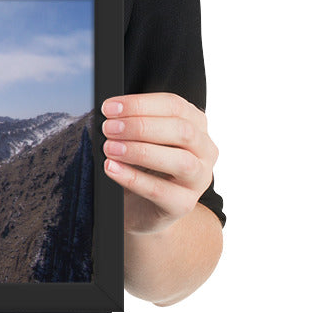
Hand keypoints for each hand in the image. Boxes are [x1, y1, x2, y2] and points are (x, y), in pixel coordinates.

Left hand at [100, 93, 218, 234]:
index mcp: (196, 125)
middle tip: (109, 128)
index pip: (174, 105)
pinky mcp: (183, 204)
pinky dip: (132, 178)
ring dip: (140, 151)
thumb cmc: (144, 167)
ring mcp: (198, 179)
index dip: (140, 104)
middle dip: (140, 126)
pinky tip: (112, 168)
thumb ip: (133, 123)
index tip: (109, 107)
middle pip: (181, 130)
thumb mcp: (142, 140)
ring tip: (110, 149)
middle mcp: (204, 150)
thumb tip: (108, 113)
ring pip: (180, 161)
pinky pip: (160, 190)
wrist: (141, 208)